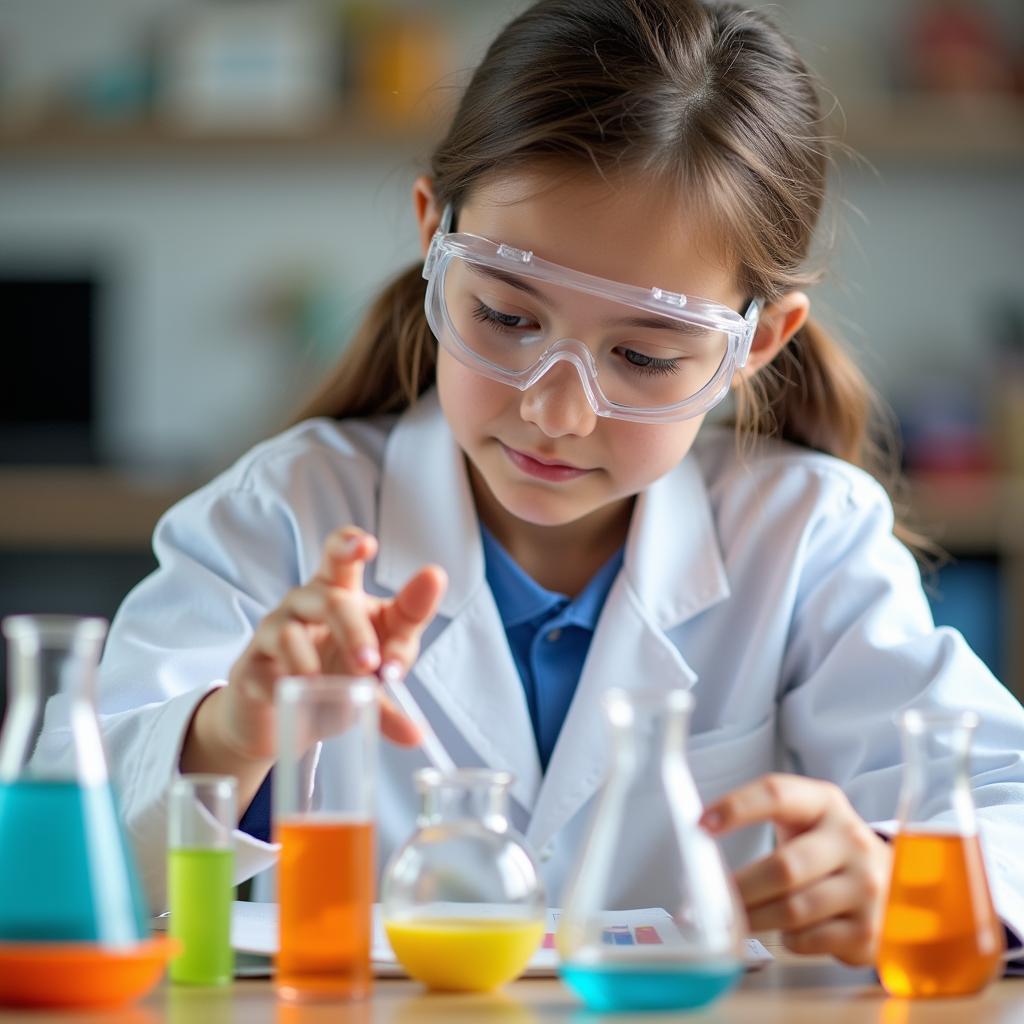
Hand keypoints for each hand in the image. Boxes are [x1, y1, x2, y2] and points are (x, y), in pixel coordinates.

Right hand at [218, 525, 446, 762]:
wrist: (280, 720)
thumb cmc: (334, 675)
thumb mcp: (375, 671)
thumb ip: (396, 686)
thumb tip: (418, 734)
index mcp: (339, 592)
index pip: (340, 555)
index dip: (350, 544)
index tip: (367, 545)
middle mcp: (303, 604)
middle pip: (328, 596)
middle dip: (353, 628)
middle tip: (372, 664)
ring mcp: (273, 633)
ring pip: (290, 630)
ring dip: (314, 660)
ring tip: (333, 688)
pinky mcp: (249, 670)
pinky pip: (264, 673)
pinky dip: (282, 689)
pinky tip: (293, 702)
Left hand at [700, 773, 891, 965]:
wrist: (893, 883)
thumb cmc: (826, 848)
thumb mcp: (804, 820)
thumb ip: (761, 818)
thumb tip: (700, 836)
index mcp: (825, 802)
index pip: (777, 793)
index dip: (737, 807)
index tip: (702, 825)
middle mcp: (851, 840)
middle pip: (783, 867)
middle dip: (740, 887)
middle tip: (713, 899)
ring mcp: (866, 886)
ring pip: (794, 909)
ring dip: (756, 918)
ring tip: (737, 919)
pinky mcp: (869, 930)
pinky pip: (810, 940)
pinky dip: (788, 939)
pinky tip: (785, 931)